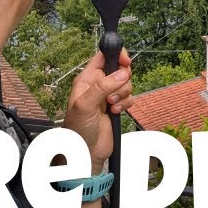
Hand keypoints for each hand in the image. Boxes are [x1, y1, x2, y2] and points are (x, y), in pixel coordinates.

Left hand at [62, 49, 133, 170]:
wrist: (85, 152)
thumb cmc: (77, 129)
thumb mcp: (85, 105)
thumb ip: (103, 87)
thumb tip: (122, 74)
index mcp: (87, 79)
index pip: (103, 56)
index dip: (116, 55)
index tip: (126, 62)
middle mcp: (98, 85)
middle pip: (119, 69)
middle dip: (122, 80)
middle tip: (113, 92)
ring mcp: (108, 96)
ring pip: (126, 84)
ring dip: (123, 94)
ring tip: (111, 106)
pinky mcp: (116, 107)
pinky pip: (129, 98)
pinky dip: (126, 104)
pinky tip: (115, 112)